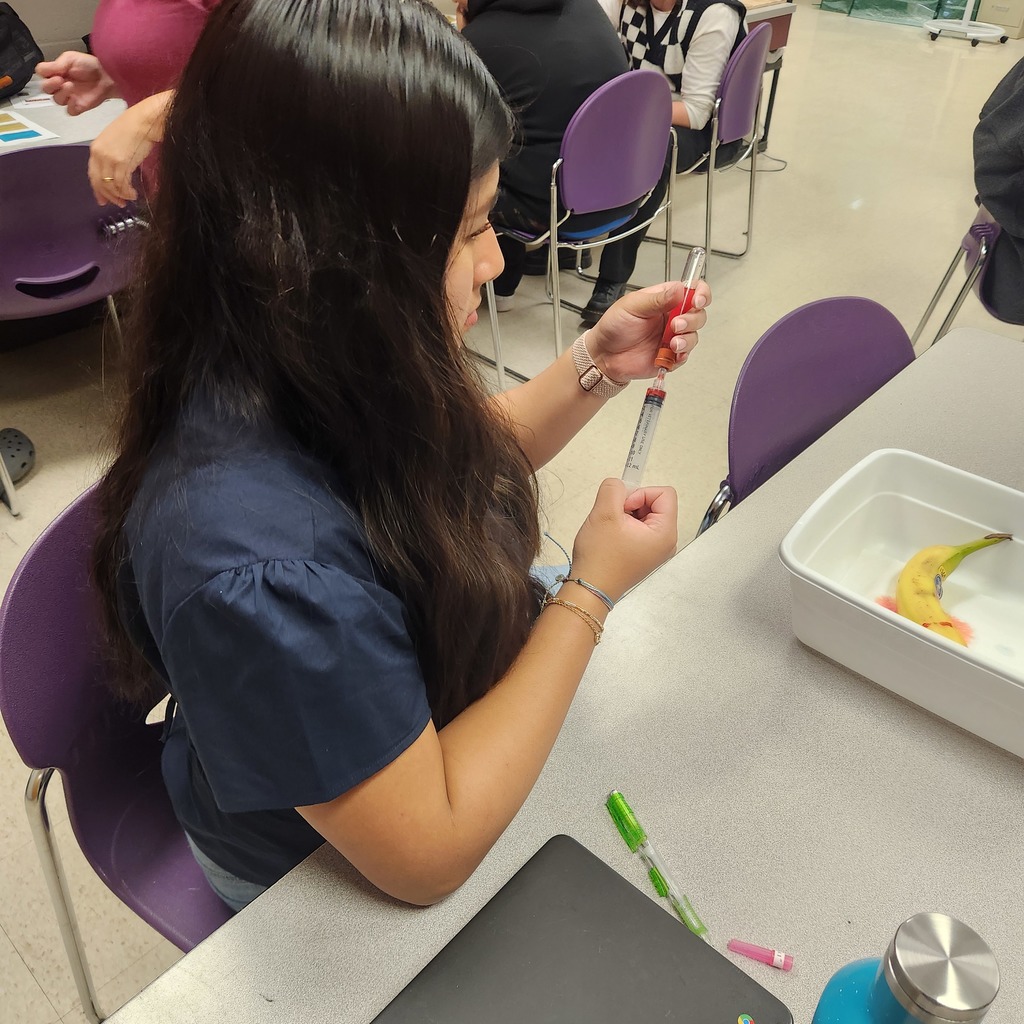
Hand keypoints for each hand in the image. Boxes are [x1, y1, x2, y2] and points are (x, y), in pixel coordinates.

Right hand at [35, 53, 116, 115]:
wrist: (107, 76)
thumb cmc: (90, 65)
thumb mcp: (71, 58)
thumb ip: (58, 64)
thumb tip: (44, 69)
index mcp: (56, 72)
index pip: (41, 74)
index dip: (45, 74)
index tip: (54, 71)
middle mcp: (60, 85)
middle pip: (45, 88)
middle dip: (50, 84)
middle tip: (60, 79)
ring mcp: (69, 96)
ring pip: (56, 100)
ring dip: (61, 93)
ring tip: (71, 86)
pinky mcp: (78, 106)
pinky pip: (69, 111)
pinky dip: (70, 106)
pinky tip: (75, 99)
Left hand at [88, 92, 170, 205]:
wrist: (146, 121)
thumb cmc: (136, 127)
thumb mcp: (117, 142)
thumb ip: (112, 156)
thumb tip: (117, 171)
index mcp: (96, 148)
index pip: (93, 173)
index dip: (98, 189)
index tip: (103, 198)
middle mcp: (100, 154)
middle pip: (100, 182)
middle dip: (109, 196)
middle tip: (118, 203)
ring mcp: (110, 159)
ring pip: (111, 185)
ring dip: (120, 195)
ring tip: (129, 198)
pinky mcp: (122, 163)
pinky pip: (122, 184)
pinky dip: (127, 192)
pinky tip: (133, 194)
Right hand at [570, 478, 677, 601]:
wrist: (589, 589)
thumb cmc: (599, 557)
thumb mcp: (604, 513)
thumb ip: (613, 488)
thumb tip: (619, 484)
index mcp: (665, 533)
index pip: (665, 493)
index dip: (641, 493)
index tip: (622, 506)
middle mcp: (667, 542)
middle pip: (656, 504)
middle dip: (632, 504)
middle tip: (613, 517)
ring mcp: (656, 550)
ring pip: (645, 515)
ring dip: (626, 514)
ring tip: (610, 529)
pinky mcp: (644, 554)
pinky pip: (639, 528)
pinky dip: (625, 525)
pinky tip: (611, 536)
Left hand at [584, 278, 709, 382]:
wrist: (604, 355)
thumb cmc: (614, 326)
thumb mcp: (632, 306)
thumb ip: (657, 299)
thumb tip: (679, 290)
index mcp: (665, 299)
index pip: (692, 290)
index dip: (701, 293)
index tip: (697, 300)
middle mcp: (672, 316)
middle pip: (698, 314)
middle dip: (692, 319)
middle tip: (676, 325)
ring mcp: (672, 336)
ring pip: (694, 335)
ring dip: (687, 338)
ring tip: (672, 342)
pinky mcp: (670, 355)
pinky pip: (685, 355)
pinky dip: (682, 354)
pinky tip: (673, 353)